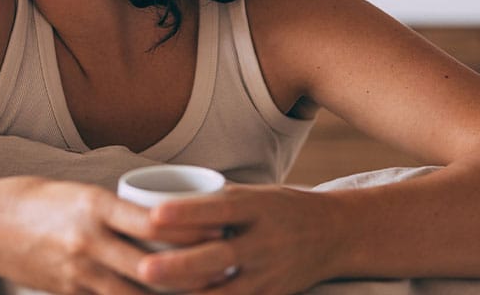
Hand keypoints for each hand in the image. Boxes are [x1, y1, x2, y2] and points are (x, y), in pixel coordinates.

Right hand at [0, 176, 220, 293]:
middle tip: (228, 273)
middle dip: (194, 275)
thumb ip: (119, 210)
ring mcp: (78, 272)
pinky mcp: (70, 294)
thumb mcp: (81, 193)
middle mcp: (89, 241)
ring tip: (204, 294)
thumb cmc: (36, 201)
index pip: (154, 222)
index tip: (222, 232)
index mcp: (95, 205)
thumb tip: (170, 220)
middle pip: (154, 266)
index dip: (193, 232)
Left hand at [138, 185, 341, 293]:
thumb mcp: (254, 195)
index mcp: (258, 207)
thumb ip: (213, 201)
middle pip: (219, 256)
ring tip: (152, 294)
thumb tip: (159, 200)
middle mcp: (265, 241)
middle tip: (143, 268)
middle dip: (180, 265)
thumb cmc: (280, 209)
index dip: (187, 212)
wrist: (336, 234)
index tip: (154, 214)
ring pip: (225, 291)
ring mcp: (269, 273)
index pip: (220, 209)